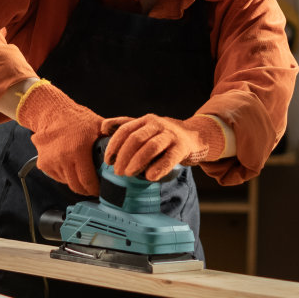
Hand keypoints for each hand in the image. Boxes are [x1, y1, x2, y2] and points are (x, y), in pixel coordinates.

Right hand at [14, 81, 104, 194]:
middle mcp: (63, 159)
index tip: (100, 190)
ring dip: (75, 181)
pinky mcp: (43, 164)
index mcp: (78, 151)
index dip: (95, 189)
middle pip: (76, 186)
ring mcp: (51, 162)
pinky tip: (70, 165)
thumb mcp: (98, 126)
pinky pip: (57, 177)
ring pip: (67, 182)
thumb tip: (126, 151)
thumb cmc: (77, 119)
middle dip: (86, 190)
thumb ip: (111, 139)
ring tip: (82, 172)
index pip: (88, 181)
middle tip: (93, 188)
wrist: (52, 112)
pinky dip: (65, 175)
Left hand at [105, 114, 226, 180]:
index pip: (125, 130)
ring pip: (151, 147)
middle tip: (117, 171)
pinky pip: (169, 158)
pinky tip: (150, 177)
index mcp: (146, 120)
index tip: (107, 160)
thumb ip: (126, 127)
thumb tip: (104, 127)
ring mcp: (170, 135)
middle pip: (136, 139)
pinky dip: (158, 168)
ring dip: (137, 162)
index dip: (114, 145)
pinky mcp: (182, 147)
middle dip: (123, 156)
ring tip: (128, 174)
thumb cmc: (164, 135)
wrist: (194, 136)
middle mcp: (157, 124)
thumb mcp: (146, 128)